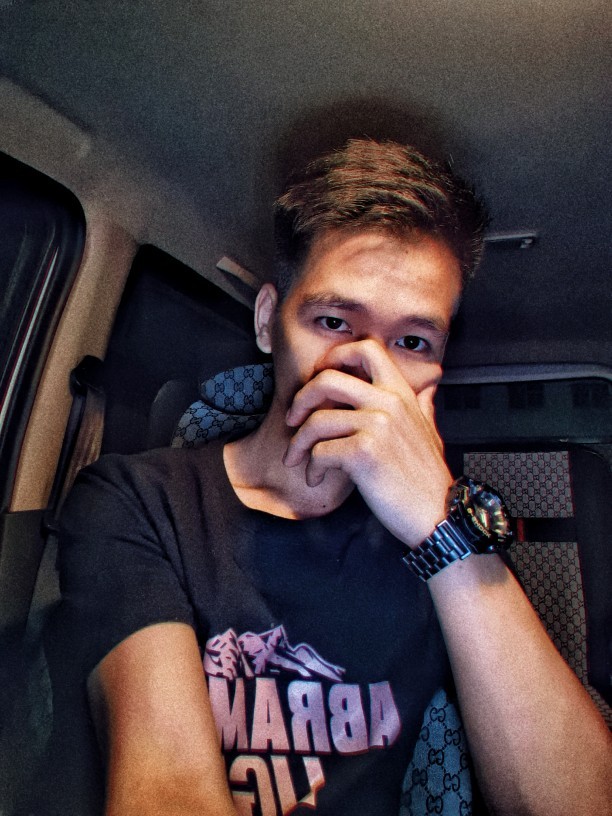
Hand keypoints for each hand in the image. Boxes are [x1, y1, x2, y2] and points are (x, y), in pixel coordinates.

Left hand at [283, 339, 452, 548]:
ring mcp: (377, 426)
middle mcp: (388, 403)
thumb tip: (428, 389)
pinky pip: (320, 452)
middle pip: (327, 379)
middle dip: (301, 398)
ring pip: (316, 421)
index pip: (366, 349)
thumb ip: (423, 406)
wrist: (437, 513)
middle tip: (292, 419)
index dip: (335, 356)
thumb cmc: (428, 478)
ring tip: (297, 459)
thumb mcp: (430, 432)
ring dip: (298, 443)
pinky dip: (312, 468)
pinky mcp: (364, 453)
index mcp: (401, 393)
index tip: (318, 376)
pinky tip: (317, 478)